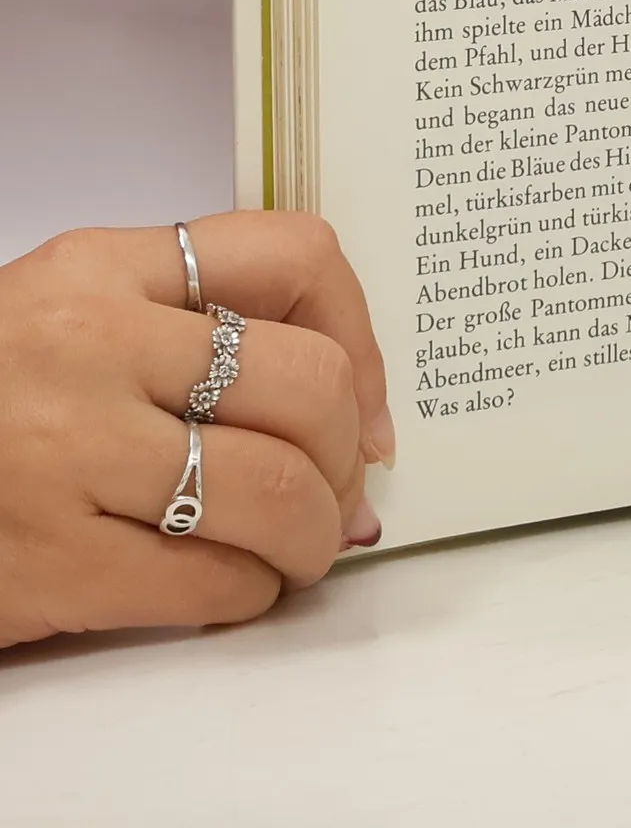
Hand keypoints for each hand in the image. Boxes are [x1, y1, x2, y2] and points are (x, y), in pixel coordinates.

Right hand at [0, 213, 391, 649]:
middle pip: (309, 385)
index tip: (368, 402)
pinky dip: (251, 591)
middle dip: (349, 454)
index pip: (296, 255)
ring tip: (301, 547)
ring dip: (315, 536)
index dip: (364, 336)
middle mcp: (91, 345)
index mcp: (103, 267)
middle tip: (340, 491)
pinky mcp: (46, 562)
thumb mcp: (71, 317)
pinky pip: (211, 581)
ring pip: (278, 489)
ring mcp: (66, 454)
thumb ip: (190, 326)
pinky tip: (235, 583)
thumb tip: (355, 414)